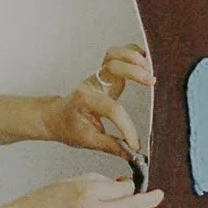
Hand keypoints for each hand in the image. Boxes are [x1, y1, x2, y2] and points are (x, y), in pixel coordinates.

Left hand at [52, 42, 154, 159]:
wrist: (56, 117)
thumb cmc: (68, 126)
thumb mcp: (86, 140)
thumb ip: (110, 146)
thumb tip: (130, 153)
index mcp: (85, 99)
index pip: (112, 108)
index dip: (126, 126)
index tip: (135, 142)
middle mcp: (92, 83)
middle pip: (113, 66)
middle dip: (134, 72)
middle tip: (151, 82)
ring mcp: (100, 76)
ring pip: (114, 54)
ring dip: (133, 58)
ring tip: (149, 69)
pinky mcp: (107, 74)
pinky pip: (119, 55)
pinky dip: (133, 54)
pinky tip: (146, 62)